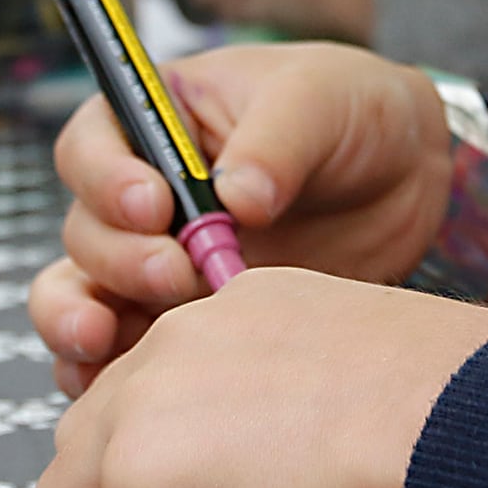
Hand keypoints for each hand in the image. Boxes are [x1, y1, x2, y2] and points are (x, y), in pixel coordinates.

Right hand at [31, 42, 454, 392]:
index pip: (90, 147)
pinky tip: (122, 389)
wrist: (403, 179)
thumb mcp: (318, 98)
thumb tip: (235, 198)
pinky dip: (110, 374)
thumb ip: (276, 141)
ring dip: (83, 323)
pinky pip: (122, 355)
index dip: (105, 179)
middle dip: (119, 260)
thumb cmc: (349, 111)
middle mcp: (140, 197)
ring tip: (107, 341)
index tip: (155, 204)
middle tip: (178, 273)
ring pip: (84, 298)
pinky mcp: (182, 322)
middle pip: (86, 233)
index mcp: (155, 123)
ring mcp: (157, 264)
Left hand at [36, 267, 487, 487]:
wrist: (478, 442)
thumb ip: (277, 418)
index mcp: (238, 312)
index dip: (194, 467)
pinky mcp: (140, 486)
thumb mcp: (352, 395)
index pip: (155, 396)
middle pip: (89, 444)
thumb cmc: (457, 431)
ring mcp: (144, 409)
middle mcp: (179, 341)